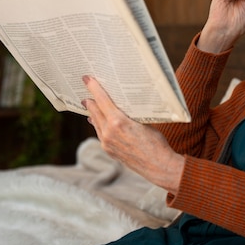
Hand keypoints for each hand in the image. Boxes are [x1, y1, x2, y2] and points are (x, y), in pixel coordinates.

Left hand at [81, 76, 183, 194]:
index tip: (86, 78)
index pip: (101, 99)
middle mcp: (109, 132)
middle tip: (87, 89)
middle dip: (90, 100)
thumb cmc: (156, 142)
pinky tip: (96, 120)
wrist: (158, 166)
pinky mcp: (108, 150)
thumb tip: (119, 108)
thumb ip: (127, 115)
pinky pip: (99, 133)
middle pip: (94, 111)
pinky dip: (97, 124)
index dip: (93, 87)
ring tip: (90, 104)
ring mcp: (106, 143)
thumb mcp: (144, 122)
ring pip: (95, 122)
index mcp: (118, 121)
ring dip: (93, 112)